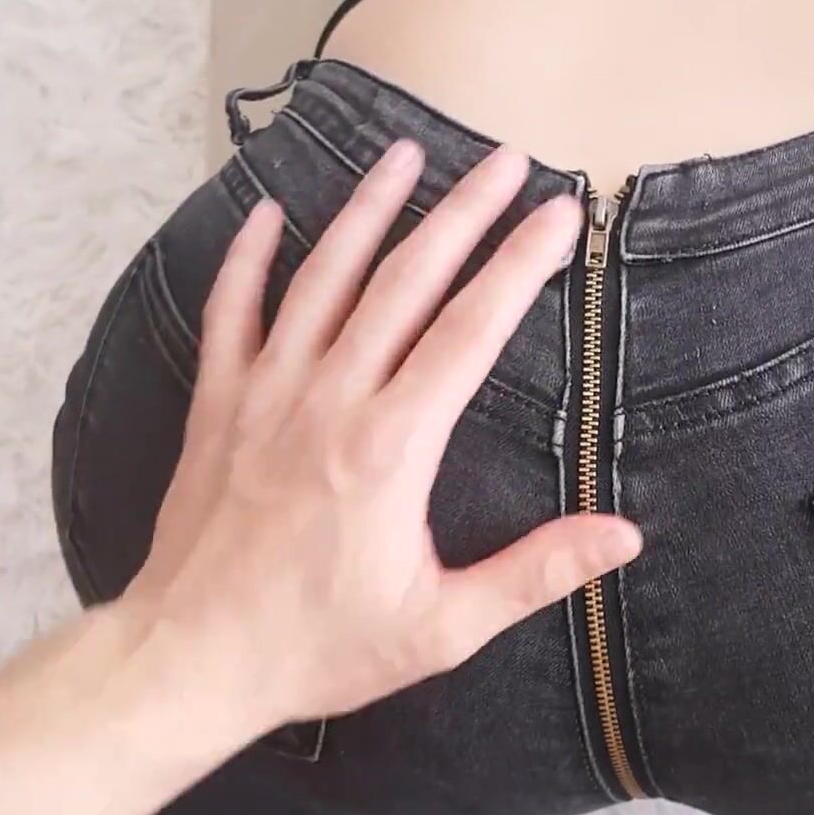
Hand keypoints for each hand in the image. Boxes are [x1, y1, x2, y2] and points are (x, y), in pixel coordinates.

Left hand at [117, 140, 641, 728]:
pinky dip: (249, 258)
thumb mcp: (443, 627)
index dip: (521, 263)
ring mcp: (265, 395)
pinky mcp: (217, 407)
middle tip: (507, 160)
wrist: (190, 660)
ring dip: (368, 210)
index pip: (471, 330)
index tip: (559, 213)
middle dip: (462, 213)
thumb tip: (624, 536)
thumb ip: (535, 573)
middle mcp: (329, 400)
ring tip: (407, 154)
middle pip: (405, 281)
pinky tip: (269, 214)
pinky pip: (231, 313)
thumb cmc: (318, 648)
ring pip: (322, 278)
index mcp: (391, 446)